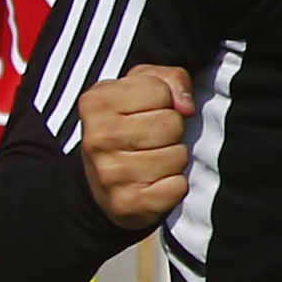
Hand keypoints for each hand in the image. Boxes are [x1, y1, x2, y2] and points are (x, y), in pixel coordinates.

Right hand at [72, 64, 194, 229]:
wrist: (102, 183)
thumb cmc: (128, 126)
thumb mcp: (140, 89)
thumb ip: (168, 79)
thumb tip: (186, 106)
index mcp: (96, 102)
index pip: (160, 90)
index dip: (164, 100)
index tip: (147, 111)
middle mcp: (97, 138)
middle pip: (172, 123)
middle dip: (172, 130)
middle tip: (152, 139)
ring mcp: (110, 173)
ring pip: (179, 156)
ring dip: (174, 158)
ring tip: (153, 159)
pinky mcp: (127, 202)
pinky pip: (177, 186)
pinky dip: (174, 185)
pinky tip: (155, 182)